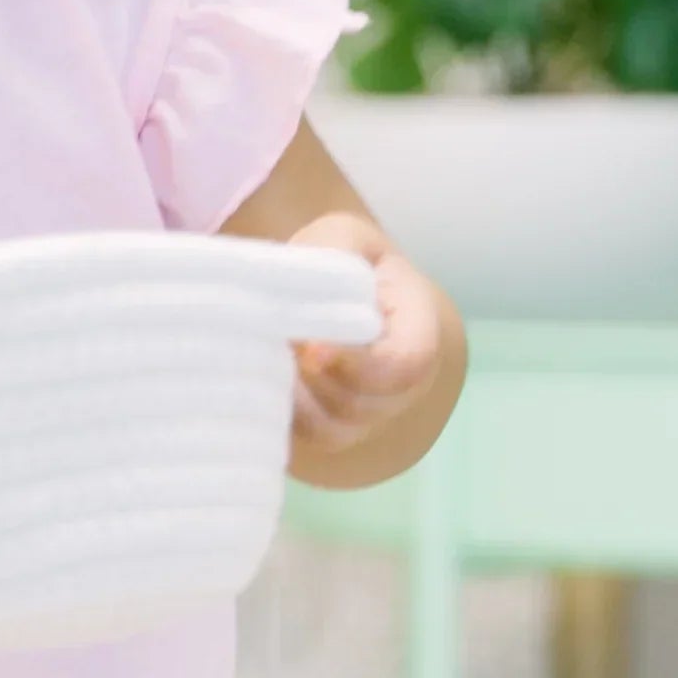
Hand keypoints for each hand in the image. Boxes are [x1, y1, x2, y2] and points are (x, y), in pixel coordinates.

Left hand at [284, 213, 446, 454]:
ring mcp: (371, 411)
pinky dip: (282, 415)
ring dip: (295, 400)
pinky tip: (260, 380)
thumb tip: (305, 301)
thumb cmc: (342, 259)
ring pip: (337, 431)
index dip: (360, 366)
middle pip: (367, 405)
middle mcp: (403, 381)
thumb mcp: (341, 236)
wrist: (331, 288)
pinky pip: (310, 440)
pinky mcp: (336, 426)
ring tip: (266, 358)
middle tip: (276, 345)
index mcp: (418, 328)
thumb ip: (331, 255)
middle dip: (314, 381)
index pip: (408, 363)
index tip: (311, 348)